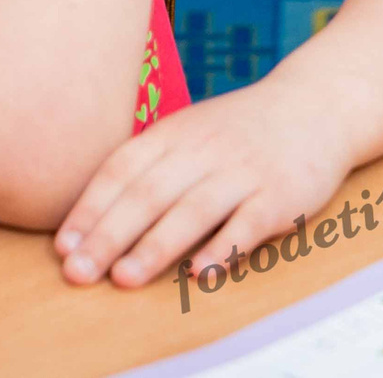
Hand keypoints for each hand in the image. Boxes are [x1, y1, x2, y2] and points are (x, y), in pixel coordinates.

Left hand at [51, 78, 351, 289]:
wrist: (318, 105)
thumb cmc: (240, 129)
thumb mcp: (190, 130)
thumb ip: (148, 165)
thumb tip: (93, 216)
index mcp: (175, 134)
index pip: (122, 169)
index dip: (90, 208)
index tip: (64, 246)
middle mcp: (204, 150)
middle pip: (149, 193)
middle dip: (109, 235)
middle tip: (78, 272)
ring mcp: (243, 171)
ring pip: (193, 209)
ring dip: (156, 246)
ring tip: (124, 278)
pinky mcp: (279, 195)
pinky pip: (247, 224)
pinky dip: (222, 248)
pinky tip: (199, 273)